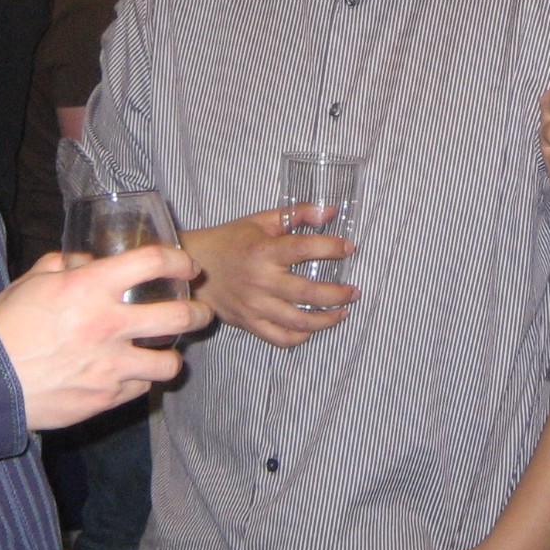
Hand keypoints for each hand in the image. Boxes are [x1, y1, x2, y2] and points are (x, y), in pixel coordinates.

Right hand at [0, 247, 208, 430]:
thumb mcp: (31, 282)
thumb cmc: (5, 327)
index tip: (186, 267)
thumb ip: (63, 265)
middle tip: (200, 311)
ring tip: (166, 352)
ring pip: (169, 362)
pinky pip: (141, 388)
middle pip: (179, 316)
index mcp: (90, 287)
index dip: (178, 261)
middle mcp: (108, 325)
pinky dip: (140, 380)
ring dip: (172, 356)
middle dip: (198, 312)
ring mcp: (111, 365)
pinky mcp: (106, 398)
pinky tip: (132, 374)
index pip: (153, 263)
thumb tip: (84, 260)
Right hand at [185, 209, 357, 348]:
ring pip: (299, 321)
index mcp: (263, 252)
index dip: (331, 247)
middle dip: (338, 293)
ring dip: (327, 319)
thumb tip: (329, 211)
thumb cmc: (229, 240)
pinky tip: (312, 329)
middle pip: (308, 292)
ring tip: (343, 312)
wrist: (195, 266)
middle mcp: (260, 281)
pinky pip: (280, 338)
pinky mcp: (249, 323)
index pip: (304, 249)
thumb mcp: (261, 220)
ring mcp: (255, 306)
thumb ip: (296, 214)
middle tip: (354, 291)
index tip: (348, 248)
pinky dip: (300, 337)